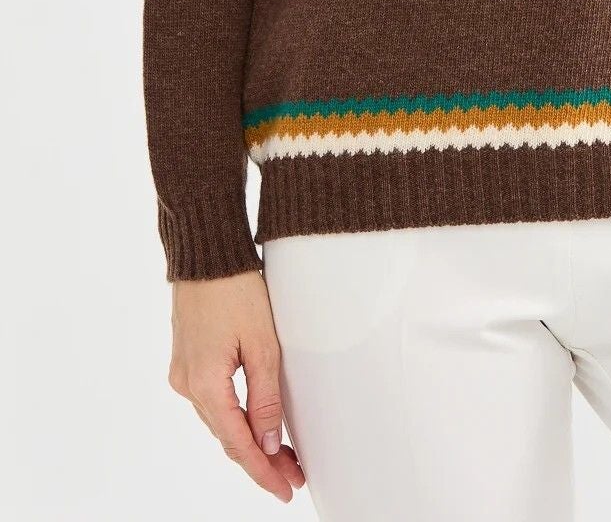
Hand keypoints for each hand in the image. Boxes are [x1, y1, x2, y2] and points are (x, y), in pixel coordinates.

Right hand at [166, 269, 305, 503]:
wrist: (206, 253)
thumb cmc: (236, 289)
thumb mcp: (262, 343)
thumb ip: (266, 396)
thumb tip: (271, 442)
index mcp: (205, 385)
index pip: (239, 443)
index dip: (264, 471)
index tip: (286, 490)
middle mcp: (187, 386)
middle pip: (228, 437)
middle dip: (261, 459)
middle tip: (293, 477)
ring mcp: (183, 375)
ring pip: (220, 421)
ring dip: (249, 439)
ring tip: (283, 457)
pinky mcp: (187, 362)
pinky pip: (213, 402)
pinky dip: (235, 417)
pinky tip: (255, 425)